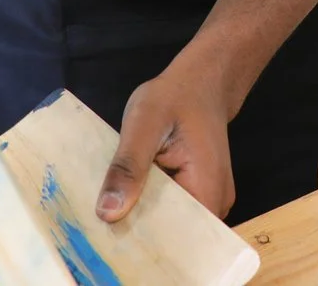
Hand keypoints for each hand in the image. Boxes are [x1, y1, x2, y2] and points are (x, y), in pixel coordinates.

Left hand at [99, 57, 237, 222]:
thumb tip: (107, 212)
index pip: (176, 234)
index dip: (142, 237)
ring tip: (113, 204)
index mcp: (207, 190)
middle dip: (138, 226)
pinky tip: (128, 195)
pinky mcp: (198, 193)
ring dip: (142, 215)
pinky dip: (149, 204)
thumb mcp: (144, 124)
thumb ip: (128, 167)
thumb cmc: (176, 97)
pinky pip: (171, 209)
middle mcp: (214, 203)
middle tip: (102, 217)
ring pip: (170, 221)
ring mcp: (208, 200)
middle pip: (172, 232)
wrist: (201, 80)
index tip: (110, 230)